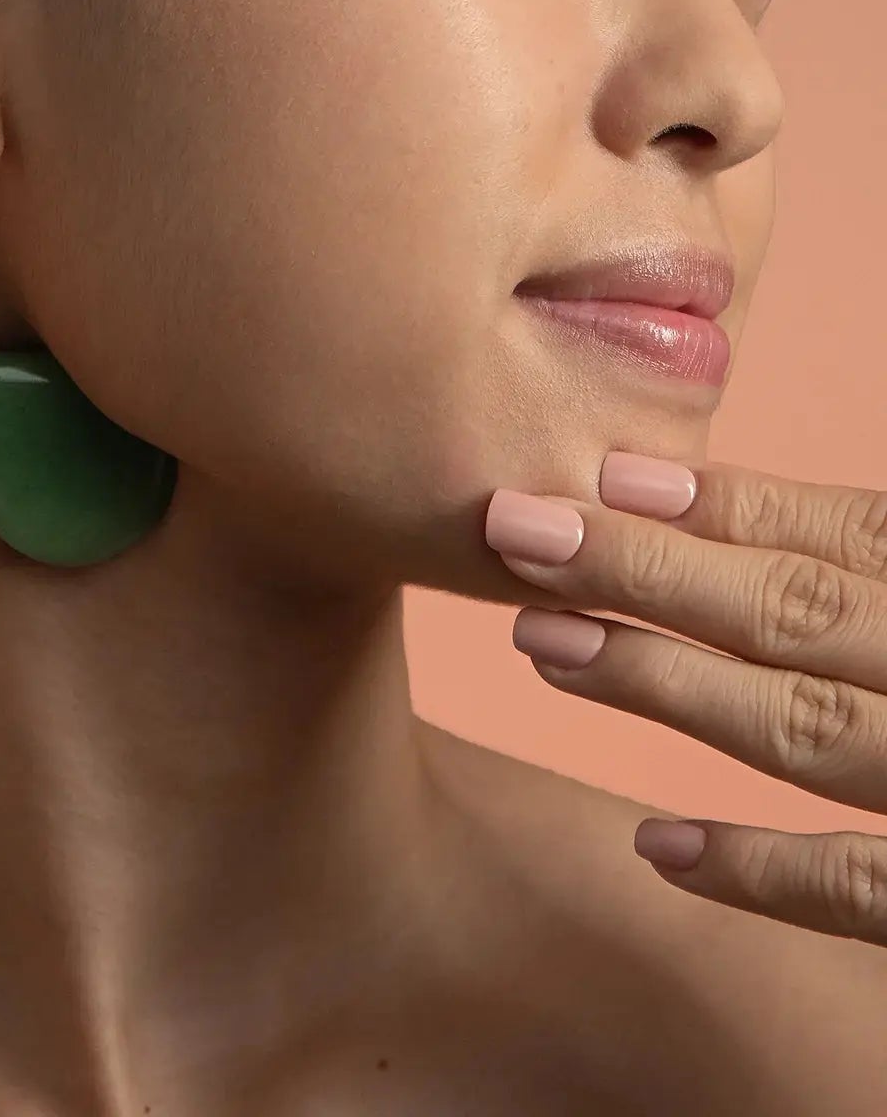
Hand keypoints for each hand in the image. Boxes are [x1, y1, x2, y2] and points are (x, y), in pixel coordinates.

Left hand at [484, 455, 886, 944]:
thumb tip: (721, 525)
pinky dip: (760, 869)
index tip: (599, 474)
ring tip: (540, 639)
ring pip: (806, 728)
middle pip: (799, 612)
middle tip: (513, 528)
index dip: (724, 505)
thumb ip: (871, 586)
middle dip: (647, 569)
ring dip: (666, 682)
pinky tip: (654, 843)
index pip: (848, 537)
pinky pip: (860, 888)